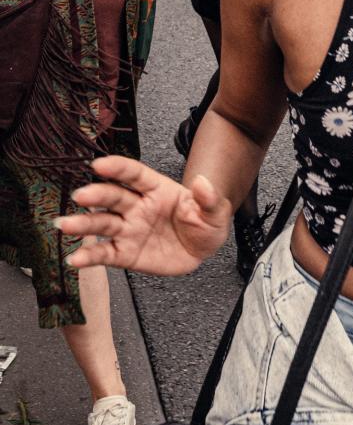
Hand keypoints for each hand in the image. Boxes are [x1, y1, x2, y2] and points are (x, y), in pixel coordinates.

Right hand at [55, 156, 231, 274]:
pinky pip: (104, 254)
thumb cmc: (204, 224)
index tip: (100, 164)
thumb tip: (203, 182)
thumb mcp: (215, 213)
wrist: (202, 250)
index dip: (117, 168)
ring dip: (82, 224)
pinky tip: (75, 259)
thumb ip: (208, 199)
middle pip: (112, 197)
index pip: (134, 175)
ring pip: (101, 224)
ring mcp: (128, 229)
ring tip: (64, 225)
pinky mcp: (125, 253)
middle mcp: (137, 207)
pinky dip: (88, 257)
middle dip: (96, 194)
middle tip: (81, 195)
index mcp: (156, 189)